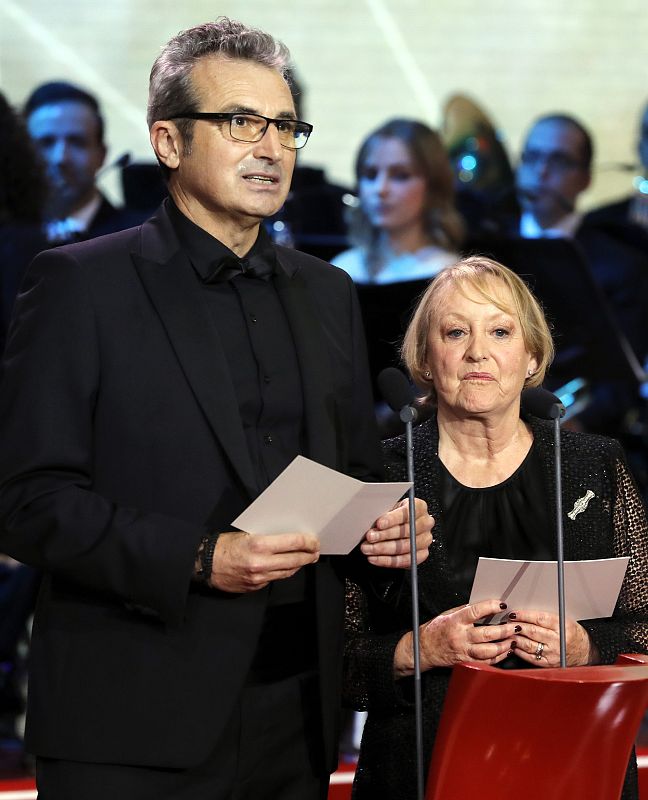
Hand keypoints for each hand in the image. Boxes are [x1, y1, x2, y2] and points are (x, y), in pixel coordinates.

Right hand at [209, 531, 319, 592]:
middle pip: (294, 560)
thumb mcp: (247, 533)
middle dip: (308, 556)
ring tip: (305, 559)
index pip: (293, 543)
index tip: (315, 541)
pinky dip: (282, 572)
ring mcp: (259, 577)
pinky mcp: (255, 587)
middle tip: (315, 551)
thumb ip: (268, 537)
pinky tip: (286, 567)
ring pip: (287, 572)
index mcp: (259, 545)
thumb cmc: (225, 545)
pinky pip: (275, 579)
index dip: (308, 542)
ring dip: (298, 565)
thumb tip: (287, 538)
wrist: (205, 564)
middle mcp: (260, 563)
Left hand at [360, 497, 433, 567]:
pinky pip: (405, 560)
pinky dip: (388, 561)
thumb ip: (383, 513)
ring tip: (369, 549)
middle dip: (385, 535)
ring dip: (383, 549)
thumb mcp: (389, 508)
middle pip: (407, 531)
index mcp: (419, 507)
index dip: (392, 519)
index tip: (379, 524)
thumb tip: (371, 520)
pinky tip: (375, 558)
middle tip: (370, 537)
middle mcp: (425, 523)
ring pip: (405, 547)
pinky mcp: (422, 554)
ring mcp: (425, 540)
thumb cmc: (393, 515)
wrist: (401, 523)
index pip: (407, 513)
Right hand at [394, 599, 516, 676]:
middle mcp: (460, 636)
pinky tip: (506, 651)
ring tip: (514, 640)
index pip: (475, 612)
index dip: (490, 607)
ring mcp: (464, 650)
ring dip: (504, 645)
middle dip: (504, 630)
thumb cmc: (435, 629)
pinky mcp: (466, 661)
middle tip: (515, 626)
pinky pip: (485, 661)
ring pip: (488, 650)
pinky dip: (498, 657)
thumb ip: (464, 611)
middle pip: (486, 634)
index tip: (502, 605)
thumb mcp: (448, 614)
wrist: (424, 648)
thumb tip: (483, 606)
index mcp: (455, 621)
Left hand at [508, 609, 596, 666]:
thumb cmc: (572, 634)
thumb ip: (545, 618)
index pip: (539, 619)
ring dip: (515, 638)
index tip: (514, 613)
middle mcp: (557, 641)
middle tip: (506, 622)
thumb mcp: (563, 620)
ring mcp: (552, 654)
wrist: (584, 652)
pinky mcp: (548, 663)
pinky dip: (519, 650)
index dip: (524, 615)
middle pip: (532, 631)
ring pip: (528, 644)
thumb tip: (523, 614)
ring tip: (506, 632)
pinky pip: (529, 657)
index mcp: (561, 627)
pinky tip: (513, 645)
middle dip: (516, 626)